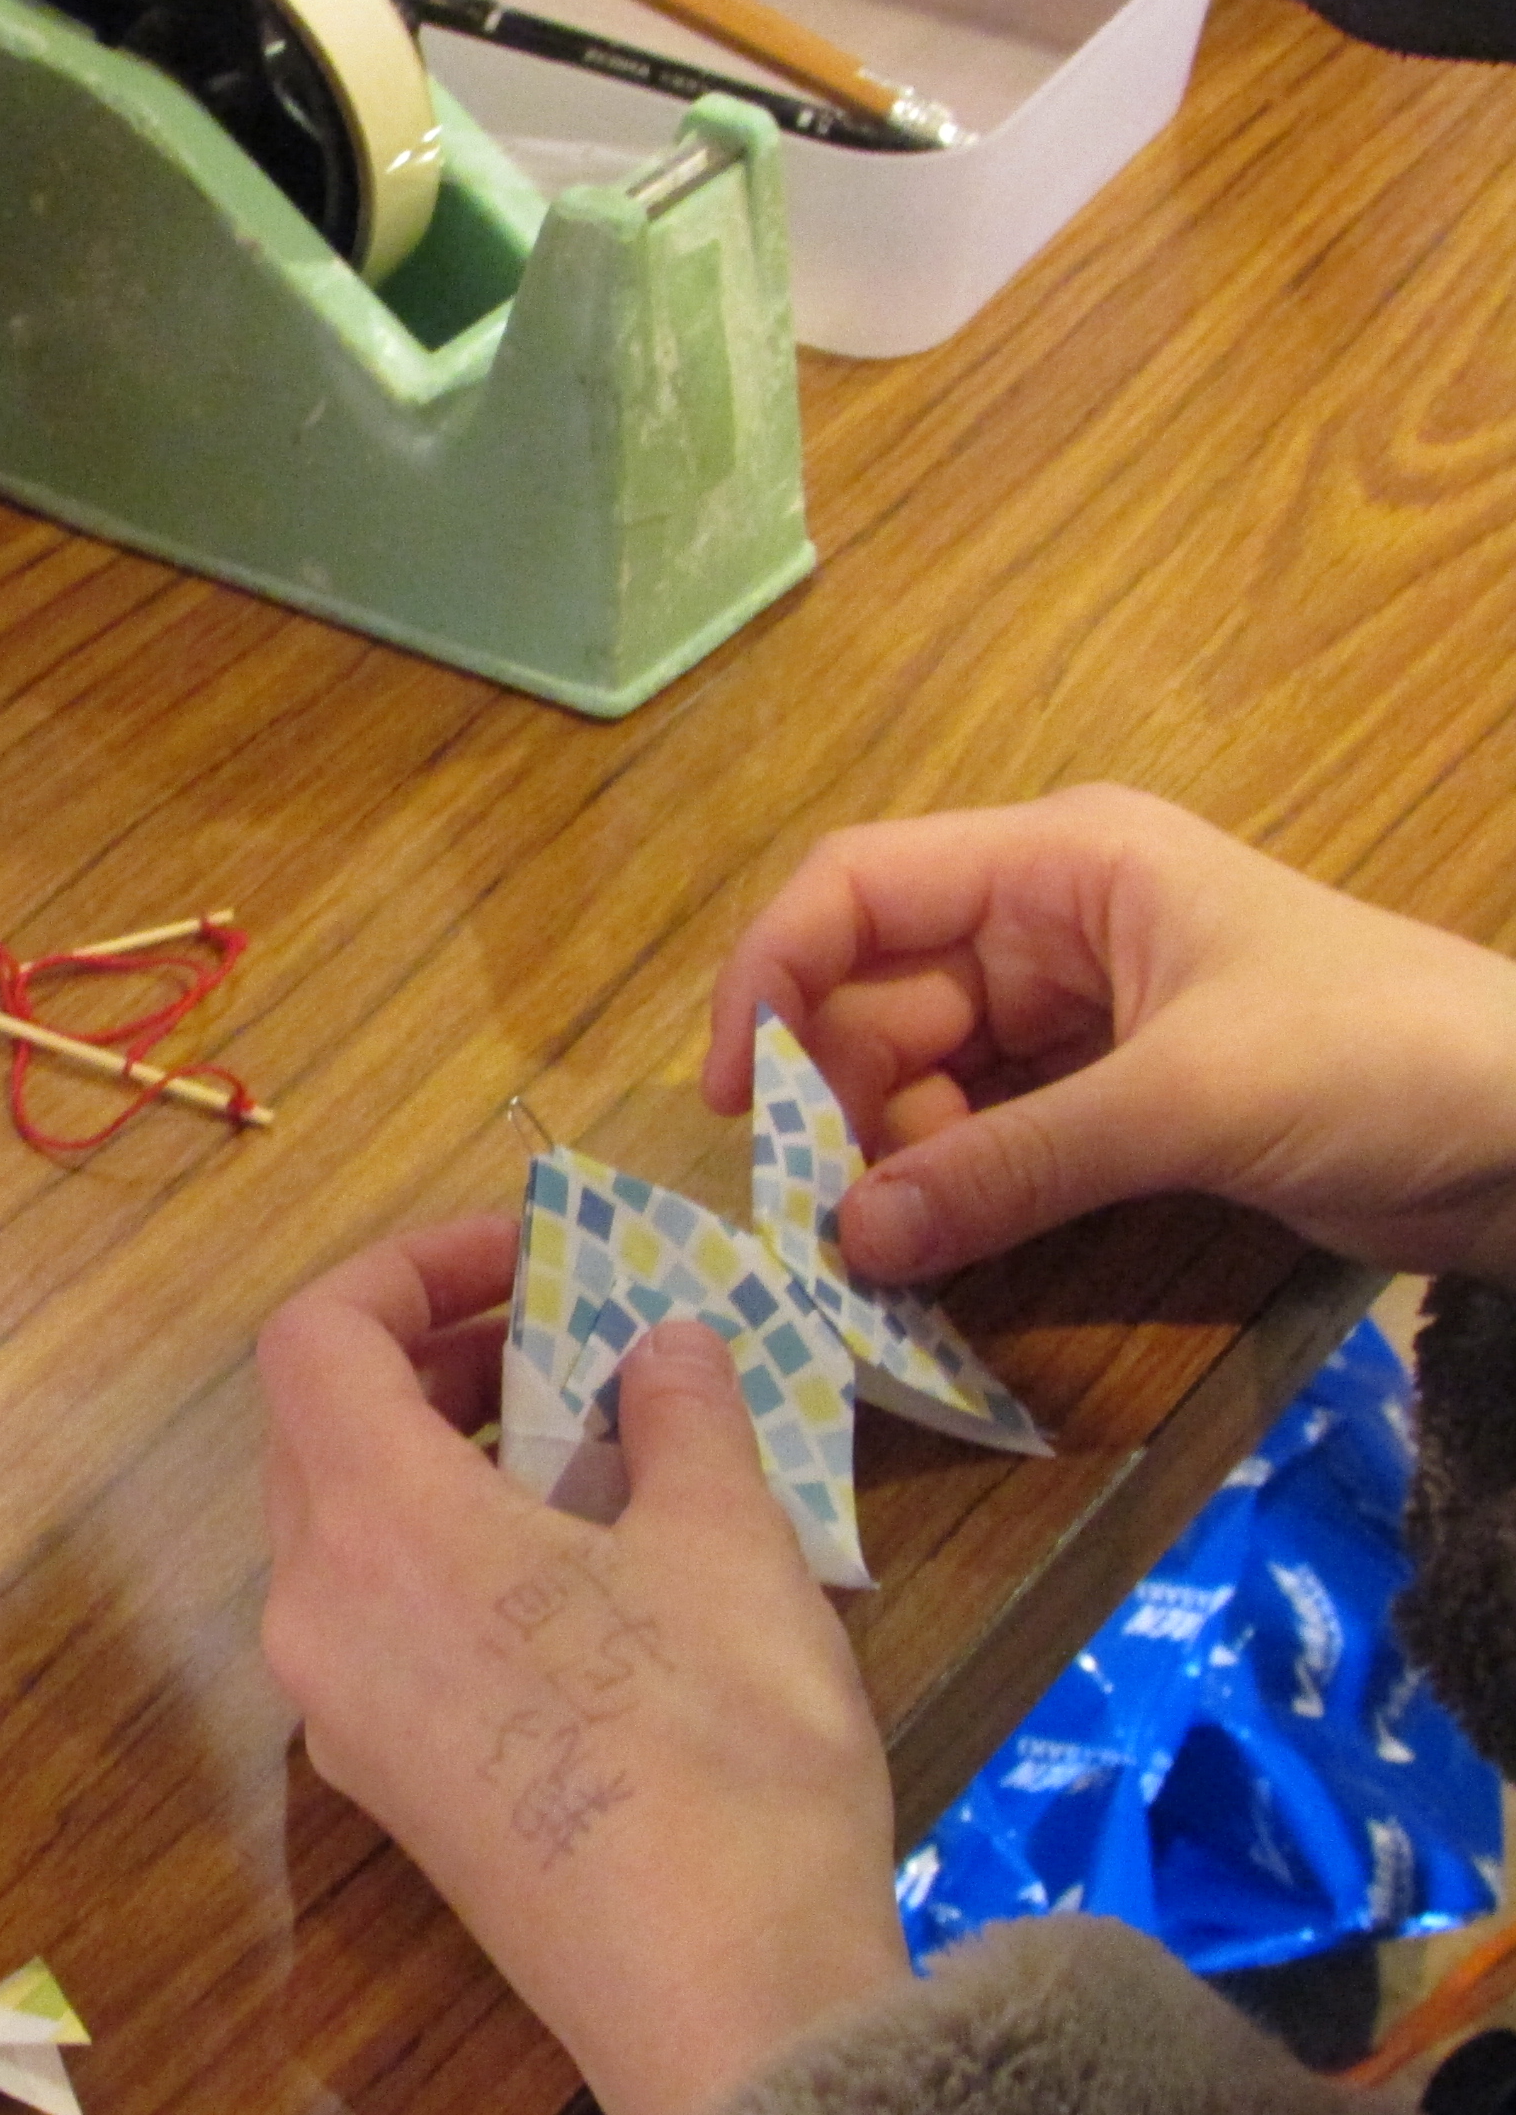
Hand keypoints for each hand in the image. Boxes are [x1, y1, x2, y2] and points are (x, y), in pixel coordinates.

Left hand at [257, 1221, 909, 2114]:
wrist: (723, 2009)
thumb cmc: (719, 1750)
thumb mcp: (727, 1546)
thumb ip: (679, 1417)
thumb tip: (664, 1345)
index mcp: (367, 1528)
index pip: (314, 1335)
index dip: (411, 1266)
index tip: (530, 1255)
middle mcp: (314, 1614)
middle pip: (320, 1429)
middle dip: (436, 1356)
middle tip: (568, 1337)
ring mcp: (340, 1714)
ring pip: (351, 1528)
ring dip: (450, 1456)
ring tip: (596, 1442)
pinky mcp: (392, 1788)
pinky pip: (385, 1620)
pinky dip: (455, 1553)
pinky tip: (587, 1569)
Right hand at [703, 785, 1515, 1286]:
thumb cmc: (1379, 1060)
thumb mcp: (1187, 1104)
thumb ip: (1010, 1167)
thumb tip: (849, 1241)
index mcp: (1063, 864)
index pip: (858, 889)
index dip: (772, 981)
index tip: (735, 1104)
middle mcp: (1051, 922)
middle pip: (879, 997)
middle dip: (843, 1103)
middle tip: (834, 1220)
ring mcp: (1081, 1012)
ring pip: (923, 1074)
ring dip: (897, 1158)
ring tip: (899, 1250)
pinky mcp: (1114, 1093)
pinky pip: (986, 1130)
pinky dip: (955, 1185)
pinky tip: (945, 1247)